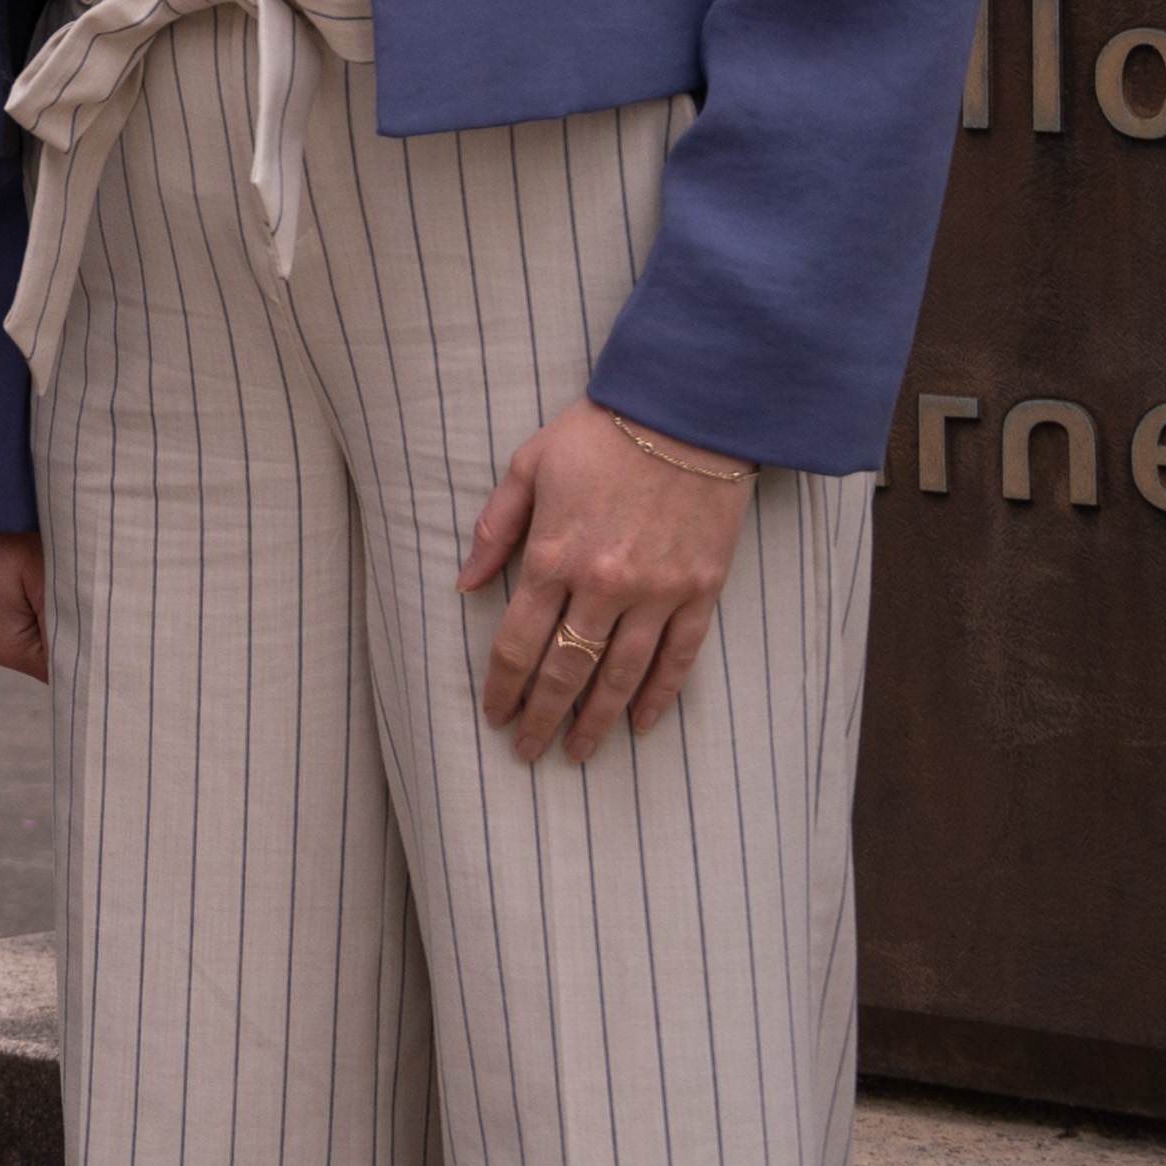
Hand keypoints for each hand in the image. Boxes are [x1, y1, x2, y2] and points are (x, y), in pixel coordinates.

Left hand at [460, 400, 749, 762]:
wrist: (688, 413)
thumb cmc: (600, 433)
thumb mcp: (529, 467)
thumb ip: (494, 529)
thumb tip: (463, 584)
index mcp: (553, 555)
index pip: (518, 642)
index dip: (503, 686)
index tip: (494, 713)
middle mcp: (603, 584)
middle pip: (566, 670)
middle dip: (543, 717)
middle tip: (527, 751)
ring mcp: (658, 591)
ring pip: (621, 674)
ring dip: (597, 720)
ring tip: (580, 752)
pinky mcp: (702, 590)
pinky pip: (679, 657)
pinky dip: (660, 695)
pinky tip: (642, 723)